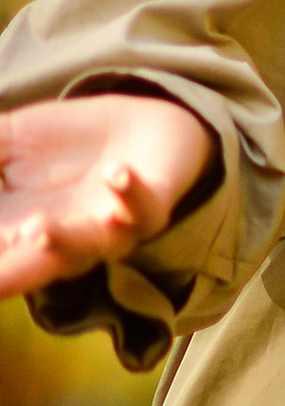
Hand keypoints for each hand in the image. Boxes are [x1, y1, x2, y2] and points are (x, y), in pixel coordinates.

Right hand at [0, 93, 217, 304]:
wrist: (141, 129)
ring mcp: (107, 230)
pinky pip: (143, 209)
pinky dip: (129, 194)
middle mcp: (62, 244)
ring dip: (62, 240)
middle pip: (29, 268)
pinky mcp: (149, 206)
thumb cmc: (63, 146)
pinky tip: (116, 176)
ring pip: (85, 248)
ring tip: (38, 229)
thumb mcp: (9, 141)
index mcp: (19, 234)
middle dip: (7, 277)